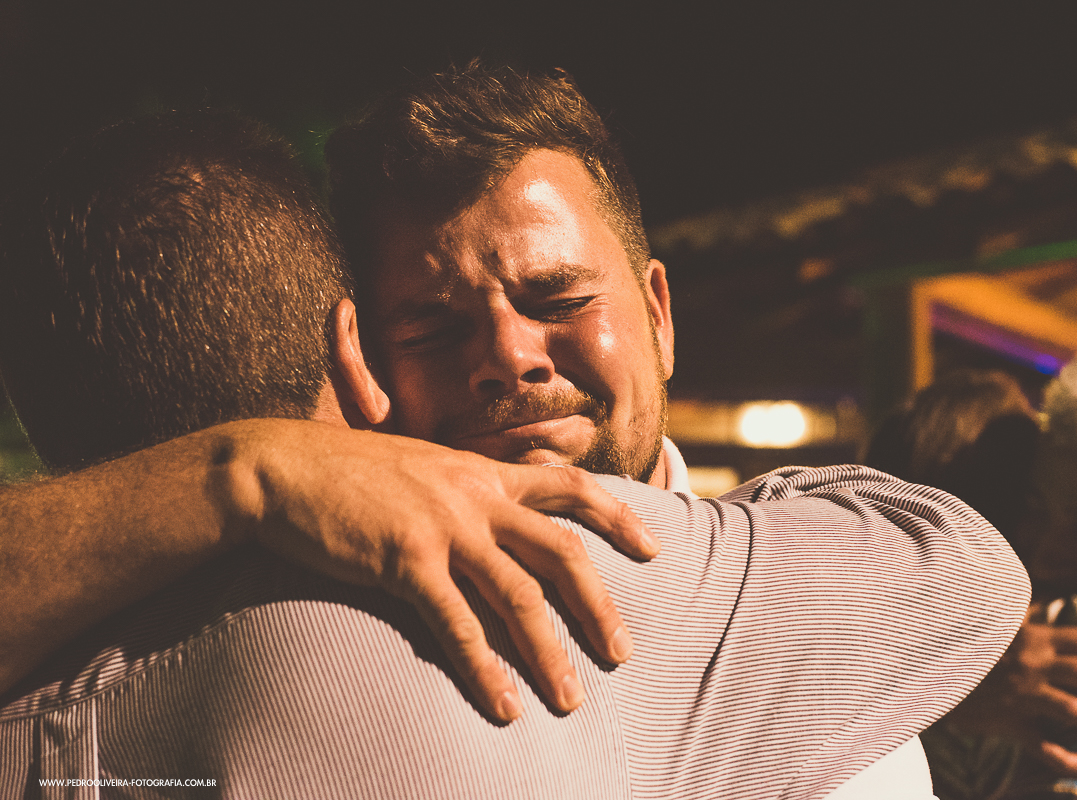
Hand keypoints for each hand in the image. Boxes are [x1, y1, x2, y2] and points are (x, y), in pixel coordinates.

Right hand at [219, 419, 657, 721]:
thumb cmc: (346, 473)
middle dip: (598, 605)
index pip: (569, 486)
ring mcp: (442, 526)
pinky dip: (483, 668)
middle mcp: (474, 496)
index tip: (653, 546)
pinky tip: (502, 704)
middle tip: (623, 652)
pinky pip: (456, 624)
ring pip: (518, 595)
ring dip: (548, 653)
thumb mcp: (421, 466)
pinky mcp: (404, 560)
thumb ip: (463, 487)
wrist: (278, 466)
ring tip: (570, 700)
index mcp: (482, 472)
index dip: (617, 516)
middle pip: (561, 551)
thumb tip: (492, 516)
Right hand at [944, 613, 1076, 776]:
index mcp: (1035, 638)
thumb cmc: (966, 643)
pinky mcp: (1009, 722)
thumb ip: (1021, 613)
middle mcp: (1034, 665)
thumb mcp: (996, 621)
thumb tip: (1037, 604)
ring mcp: (1022, 695)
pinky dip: (1067, 761)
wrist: (928, 666)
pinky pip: (1044, 747)